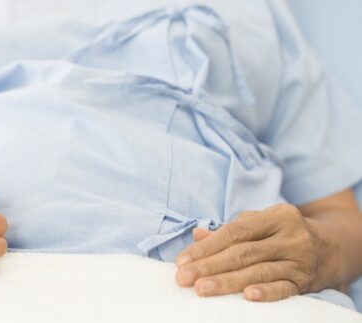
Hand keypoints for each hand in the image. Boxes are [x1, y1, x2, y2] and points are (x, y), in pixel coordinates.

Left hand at [174, 204, 332, 301]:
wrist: (330, 249)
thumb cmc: (282, 234)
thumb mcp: (260, 224)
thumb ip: (228, 230)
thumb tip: (196, 235)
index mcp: (277, 216)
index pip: (236, 231)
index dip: (207, 247)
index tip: (182, 260)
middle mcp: (291, 236)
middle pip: (243, 253)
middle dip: (209, 266)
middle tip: (183, 278)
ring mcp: (300, 260)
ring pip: (258, 271)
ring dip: (227, 282)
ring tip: (202, 289)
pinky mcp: (306, 282)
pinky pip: (284, 288)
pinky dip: (266, 292)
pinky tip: (247, 296)